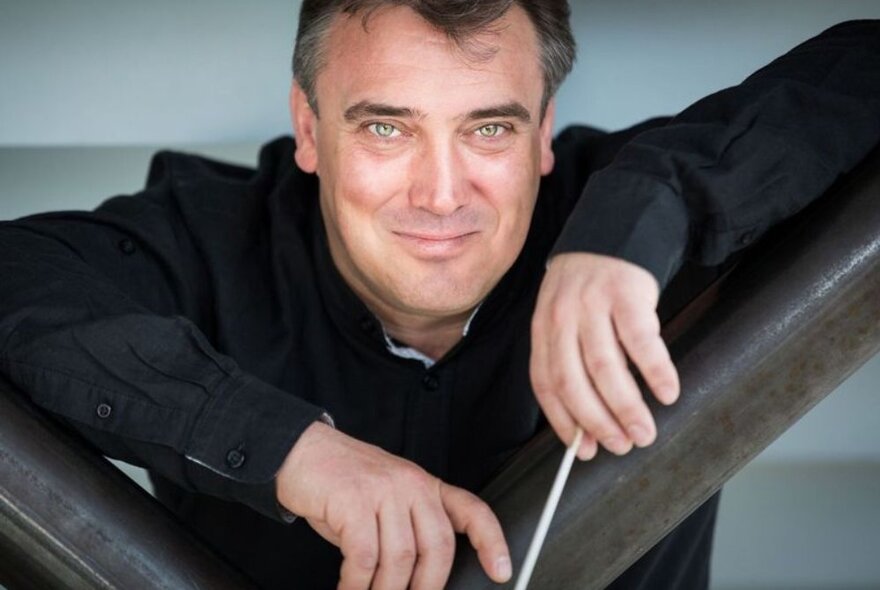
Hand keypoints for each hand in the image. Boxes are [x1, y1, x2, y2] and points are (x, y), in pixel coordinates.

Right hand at [276, 422, 510, 588]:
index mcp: (424, 485)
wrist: (300, 451)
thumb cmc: (342, 482)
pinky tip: (348, 587)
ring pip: (399, 558)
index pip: (471, 510)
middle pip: (436, 547)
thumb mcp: (386, 497)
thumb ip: (407, 526)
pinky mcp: (353, 500)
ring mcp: (383, 490)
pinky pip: (364, 557)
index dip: (492, 542)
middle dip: (426, 587)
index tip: (502, 571)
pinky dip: (356, 583)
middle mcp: (410, 484)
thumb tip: (419, 577)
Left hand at [530, 253, 678, 459]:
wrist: (612, 233)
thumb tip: (587, 428)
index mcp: (543, 328)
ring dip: (626, 407)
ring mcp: (593, 304)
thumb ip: (569, 363)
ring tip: (644, 432)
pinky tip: (667, 392)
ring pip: (605, 367)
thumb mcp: (564, 319)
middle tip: (621, 446)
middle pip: (573, 380)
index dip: (562, 420)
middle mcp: (562, 317)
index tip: (583, 450)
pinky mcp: (627, 293)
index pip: (545, 383)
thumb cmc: (589, 290)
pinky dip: (655, 371)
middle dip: (597, 421)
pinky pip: (640, 340)